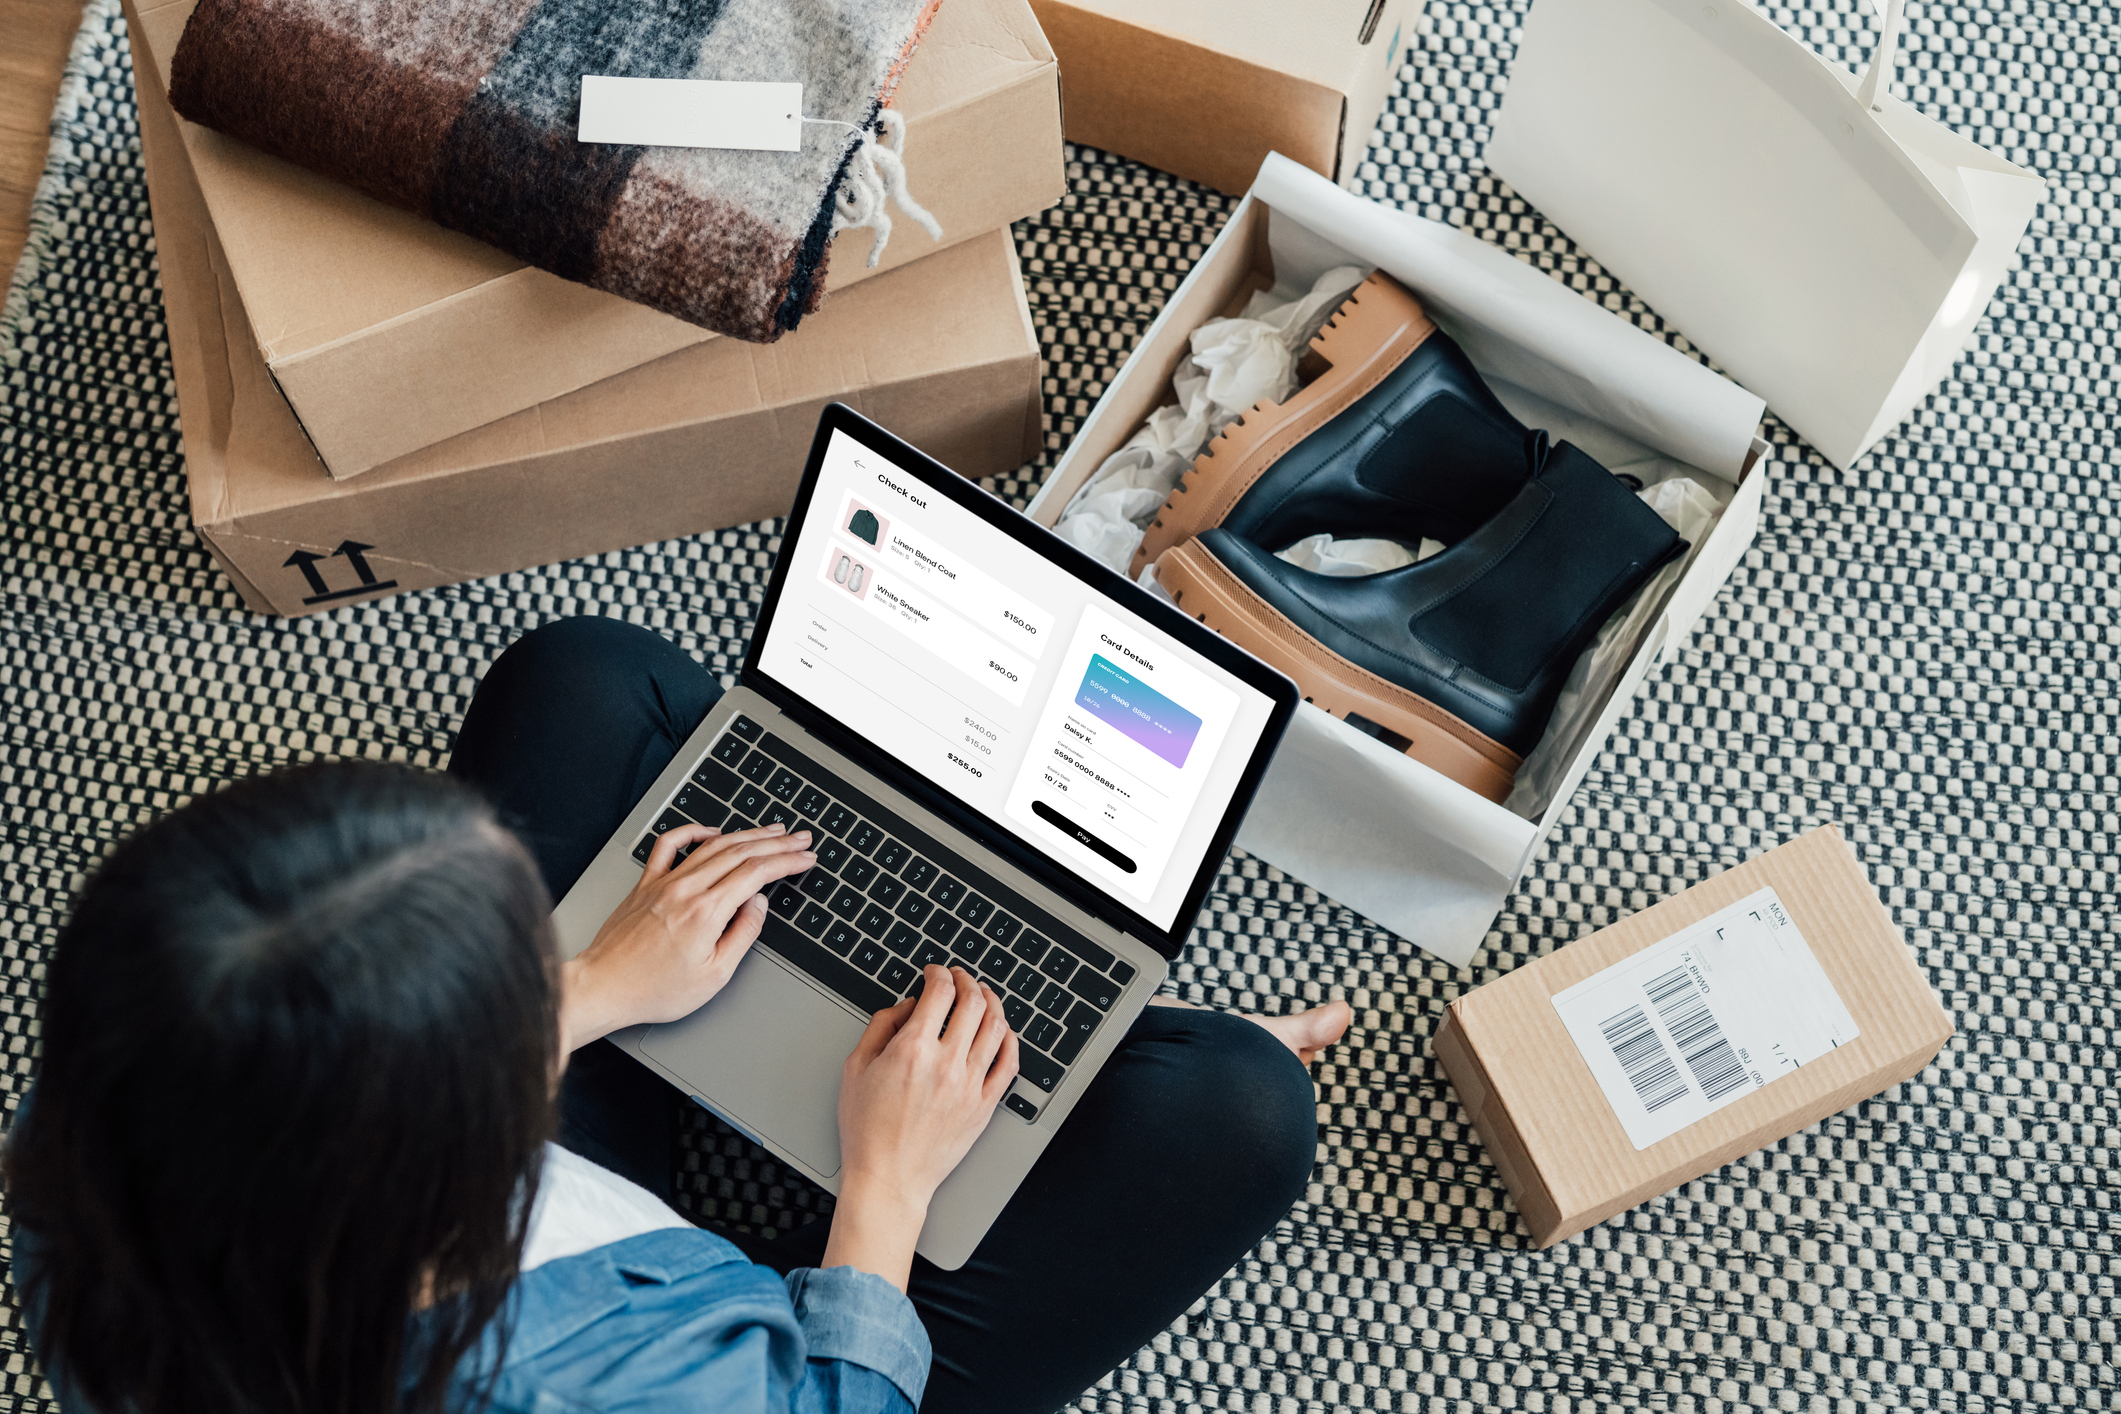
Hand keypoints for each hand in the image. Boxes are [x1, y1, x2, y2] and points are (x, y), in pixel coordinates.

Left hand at [559, 823, 815, 1052]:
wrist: (604, 986)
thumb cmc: (653, 989)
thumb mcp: (714, 975)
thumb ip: (742, 934)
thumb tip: (758, 905)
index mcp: (706, 912)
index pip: (757, 873)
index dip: (786, 861)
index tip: (805, 858)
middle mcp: (686, 889)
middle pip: (741, 852)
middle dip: (776, 842)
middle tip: (800, 838)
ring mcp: (664, 882)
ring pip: (713, 845)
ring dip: (747, 834)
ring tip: (771, 830)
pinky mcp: (646, 884)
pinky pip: (670, 845)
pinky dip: (693, 831)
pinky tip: (711, 831)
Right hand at [822, 966, 1018, 1287]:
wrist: (889, 1179)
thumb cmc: (867, 1130)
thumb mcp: (855, 1069)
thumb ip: (881, 1027)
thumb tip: (907, 1006)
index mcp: (913, 1049)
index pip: (940, 992)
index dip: (939, 973)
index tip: (934, 972)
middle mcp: (947, 1063)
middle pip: (973, 1002)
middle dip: (966, 980)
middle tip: (960, 978)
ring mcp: (970, 1085)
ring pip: (997, 1027)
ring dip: (992, 1002)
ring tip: (984, 996)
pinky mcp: (984, 1106)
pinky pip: (1009, 1064)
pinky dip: (1010, 1040)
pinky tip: (1004, 1032)